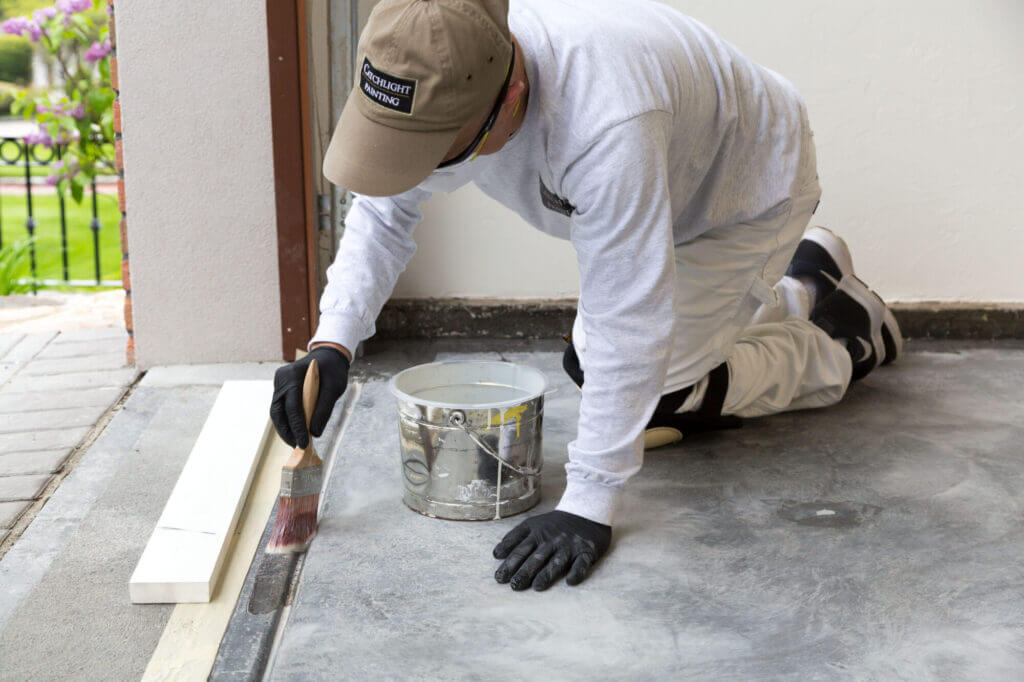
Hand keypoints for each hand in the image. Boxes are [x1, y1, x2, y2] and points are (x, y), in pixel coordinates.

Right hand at [270, 345, 349, 448]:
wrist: (328, 357)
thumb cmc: (332, 369)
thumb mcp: (334, 387)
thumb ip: (324, 409)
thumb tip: (316, 433)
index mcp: (291, 375)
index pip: (291, 406)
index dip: (297, 427)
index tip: (304, 443)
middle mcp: (280, 380)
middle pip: (278, 412)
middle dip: (287, 432)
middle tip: (298, 447)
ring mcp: (279, 386)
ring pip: (277, 413)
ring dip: (286, 430)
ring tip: (296, 444)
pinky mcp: (281, 392)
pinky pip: (281, 410)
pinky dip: (288, 423)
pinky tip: (296, 434)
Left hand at [493, 510, 610, 590]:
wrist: (587, 510)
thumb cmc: (555, 524)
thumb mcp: (533, 524)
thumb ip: (515, 537)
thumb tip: (496, 553)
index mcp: (537, 533)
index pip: (521, 550)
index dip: (509, 563)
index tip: (500, 577)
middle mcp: (552, 540)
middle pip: (536, 557)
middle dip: (525, 571)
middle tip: (514, 585)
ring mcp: (569, 545)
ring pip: (557, 561)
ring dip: (547, 574)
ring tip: (537, 586)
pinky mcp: (587, 550)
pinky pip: (582, 562)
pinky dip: (577, 572)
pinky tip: (570, 581)